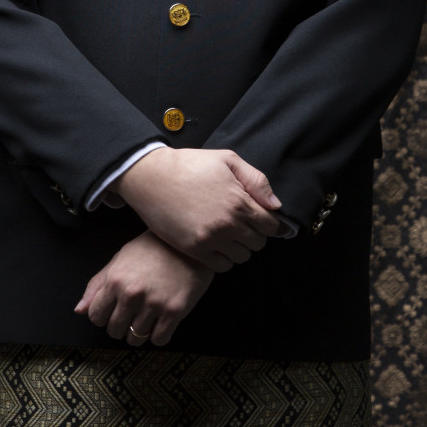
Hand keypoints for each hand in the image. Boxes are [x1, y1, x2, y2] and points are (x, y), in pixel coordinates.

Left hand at [74, 231, 214, 346]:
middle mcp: (132, 294)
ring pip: (136, 338)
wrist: (189, 244)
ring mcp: (154, 304)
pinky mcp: (174, 311)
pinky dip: (158, 336)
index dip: (102, 316)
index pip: (96, 316)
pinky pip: (159, 340)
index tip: (112, 312)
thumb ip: (97, 285)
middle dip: (120, 326)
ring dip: (138, 333)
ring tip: (146, 319)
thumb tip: (79, 310)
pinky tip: (160, 323)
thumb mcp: (120, 258)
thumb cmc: (153, 248)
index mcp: (115, 280)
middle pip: (114, 331)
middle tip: (130, 315)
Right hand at [116, 146, 282, 271]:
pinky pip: (222, 266)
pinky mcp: (194, 250)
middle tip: (241, 223)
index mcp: (239, 201)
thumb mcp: (227, 160)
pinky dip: (224, 258)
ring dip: (239, 247)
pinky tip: (216, 244)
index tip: (258, 217)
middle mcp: (227, 224)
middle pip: (258, 243)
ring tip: (227, 233)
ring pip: (242, 257)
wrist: (151, 177)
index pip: (271, 226)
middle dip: (254, 234)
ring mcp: (210, 239)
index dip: (267, 221)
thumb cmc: (189, 165)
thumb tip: (275, 205)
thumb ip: (257, 181)